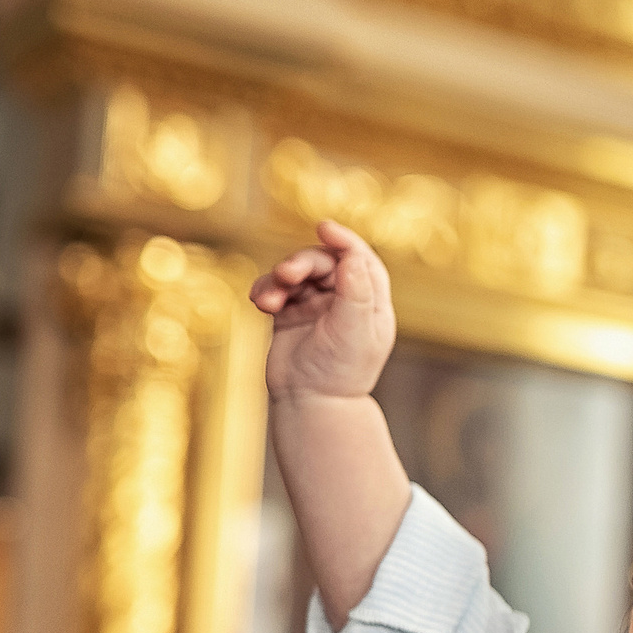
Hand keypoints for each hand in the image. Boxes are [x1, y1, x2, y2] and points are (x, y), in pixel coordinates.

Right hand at [252, 219, 397, 402]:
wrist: (311, 404)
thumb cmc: (340, 372)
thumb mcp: (355, 329)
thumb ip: (355, 291)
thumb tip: (352, 254)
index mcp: (370, 303)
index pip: (360, 260)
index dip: (345, 241)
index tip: (325, 228)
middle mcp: (344, 301)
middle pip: (324, 262)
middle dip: (304, 262)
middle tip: (289, 274)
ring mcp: (315, 307)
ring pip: (296, 274)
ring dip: (280, 278)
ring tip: (271, 298)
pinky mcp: (289, 315)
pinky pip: (275, 290)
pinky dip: (266, 290)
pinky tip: (261, 301)